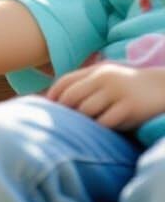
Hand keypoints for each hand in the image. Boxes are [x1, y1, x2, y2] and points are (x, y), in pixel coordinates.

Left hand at [45, 62, 164, 129]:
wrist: (163, 87)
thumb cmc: (129, 86)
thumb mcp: (107, 77)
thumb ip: (85, 83)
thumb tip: (55, 96)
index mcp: (96, 71)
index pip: (65, 81)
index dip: (53, 95)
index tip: (48, 107)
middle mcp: (104, 79)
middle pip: (72, 96)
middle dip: (65, 111)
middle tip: (63, 122)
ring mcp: (117, 93)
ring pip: (87, 110)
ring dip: (83, 121)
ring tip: (84, 127)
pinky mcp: (130, 108)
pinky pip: (106, 121)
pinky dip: (101, 127)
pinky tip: (104, 130)